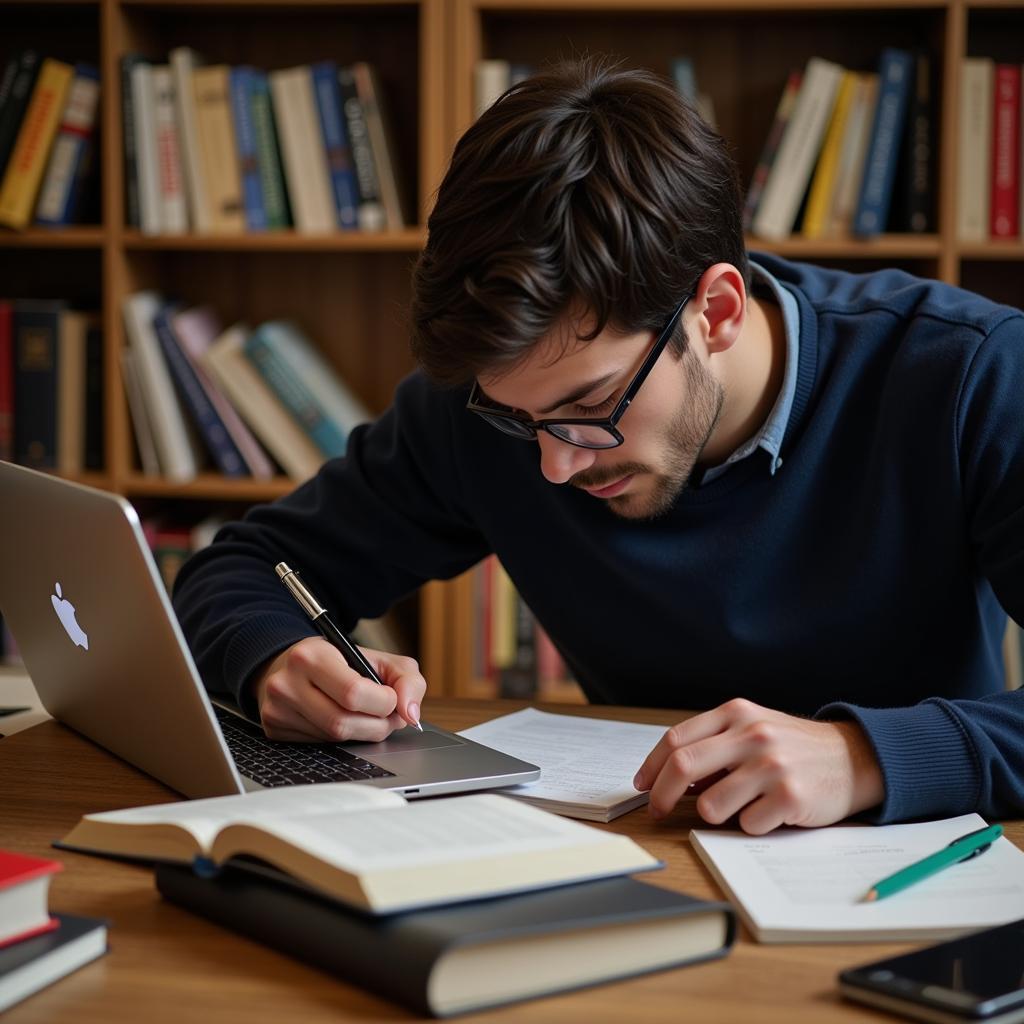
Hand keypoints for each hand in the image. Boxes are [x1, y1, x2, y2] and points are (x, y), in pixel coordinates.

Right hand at [253, 637, 426, 742]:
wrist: (294, 663)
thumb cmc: (341, 661)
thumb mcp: (379, 658)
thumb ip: (407, 679)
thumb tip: (411, 715)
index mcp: (312, 655)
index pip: (354, 693)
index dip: (383, 703)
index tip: (391, 698)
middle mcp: (287, 682)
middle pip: (343, 723)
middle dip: (376, 725)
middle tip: (387, 715)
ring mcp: (277, 709)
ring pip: (333, 739)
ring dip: (361, 733)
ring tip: (368, 716)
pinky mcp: (274, 729)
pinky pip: (319, 746)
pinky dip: (340, 739)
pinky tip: (342, 719)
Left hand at [632, 698, 883, 834]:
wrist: (853, 758)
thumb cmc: (792, 747)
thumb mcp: (752, 729)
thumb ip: (713, 745)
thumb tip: (667, 777)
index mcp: (736, 713)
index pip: (676, 739)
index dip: (651, 766)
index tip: (641, 786)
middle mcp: (752, 734)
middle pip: (682, 766)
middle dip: (661, 795)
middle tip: (657, 811)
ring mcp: (771, 765)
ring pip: (711, 805)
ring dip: (714, 814)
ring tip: (737, 807)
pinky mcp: (790, 797)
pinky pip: (747, 825)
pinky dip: (750, 825)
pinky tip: (769, 813)